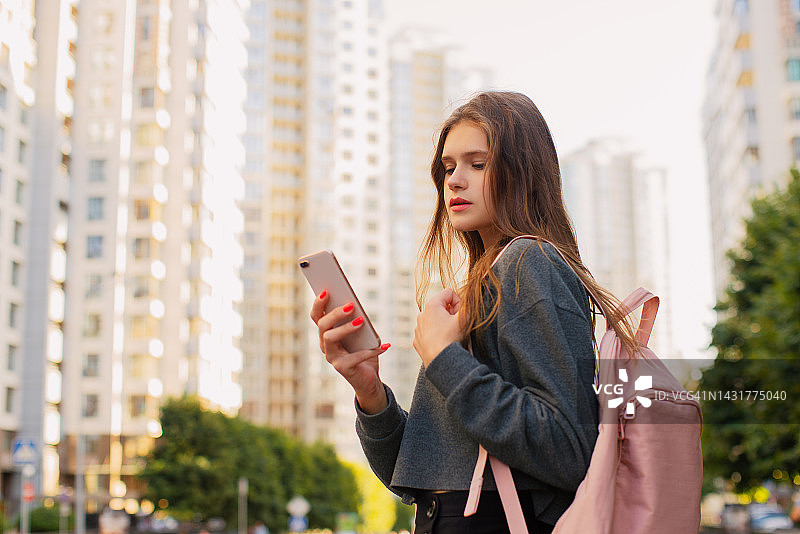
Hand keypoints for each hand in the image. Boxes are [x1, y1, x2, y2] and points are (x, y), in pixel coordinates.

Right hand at [310, 290, 390, 413]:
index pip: (316, 316)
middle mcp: (325, 344)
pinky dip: (371, 351)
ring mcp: (332, 357)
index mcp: (327, 332)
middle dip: (335, 313)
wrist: (369, 378)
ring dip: (345, 328)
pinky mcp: (343, 369)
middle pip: (322, 325)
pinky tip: (385, 345)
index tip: (326, 290)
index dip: (318, 304)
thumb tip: (356, 306)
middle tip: (350, 305)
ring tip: (360, 321)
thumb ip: (357, 319)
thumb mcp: (362, 332)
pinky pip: (355, 357)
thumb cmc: (363, 350)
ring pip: (330, 338)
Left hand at [413, 288, 464, 366]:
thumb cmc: (452, 338)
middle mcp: (421, 314)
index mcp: (431, 305)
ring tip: (450, 335)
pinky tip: (442, 342)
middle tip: (457, 325)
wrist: (441, 361)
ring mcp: (418, 328)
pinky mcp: (417, 340)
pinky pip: (429, 333)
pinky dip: (436, 335)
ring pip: (435, 320)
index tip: (460, 314)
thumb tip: (467, 301)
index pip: (449, 293)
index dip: (459, 302)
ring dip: (444, 324)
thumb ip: (467, 304)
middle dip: (451, 313)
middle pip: (441, 306)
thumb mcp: (464, 318)